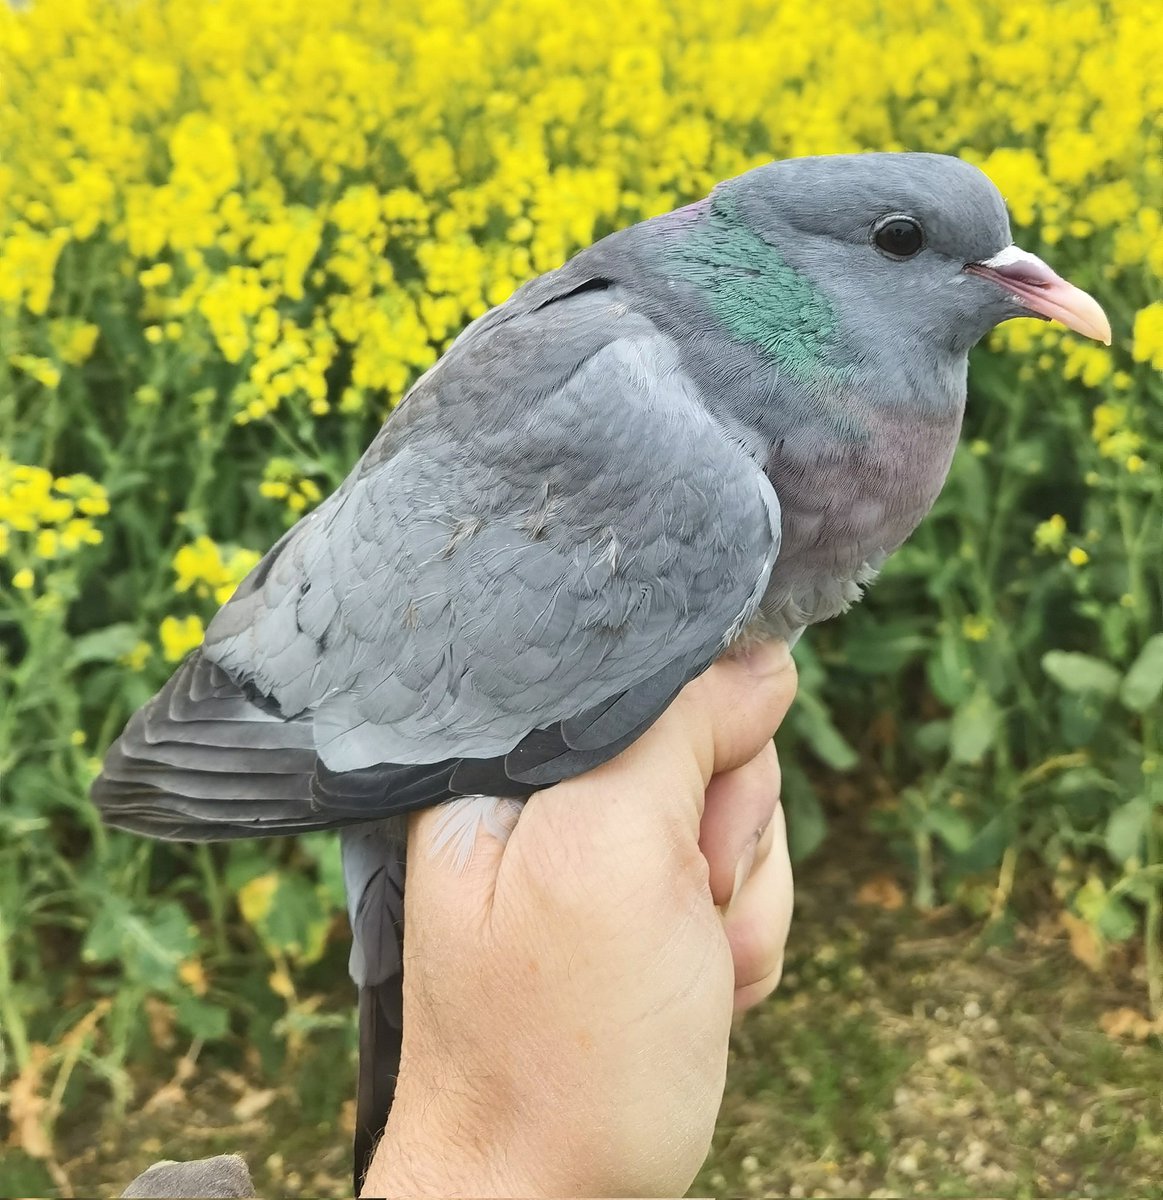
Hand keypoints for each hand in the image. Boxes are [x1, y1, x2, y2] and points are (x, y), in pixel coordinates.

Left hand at [362, 641, 796, 1197]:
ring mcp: (605, 854)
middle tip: (676, 911)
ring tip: (679, 970)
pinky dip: (738, 940)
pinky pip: (744, 882)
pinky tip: (694, 991)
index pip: (648, 671)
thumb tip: (762, 659)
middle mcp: (552, 794)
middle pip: (710, 741)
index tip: (690, 812)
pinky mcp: (648, 905)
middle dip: (722, 836)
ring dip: (735, 904)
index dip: (701, 732)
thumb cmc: (556, 1042)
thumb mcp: (610, 858)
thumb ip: (678, 735)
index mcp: (510, 760)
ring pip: (740, 816)